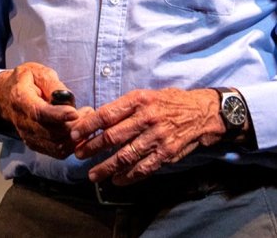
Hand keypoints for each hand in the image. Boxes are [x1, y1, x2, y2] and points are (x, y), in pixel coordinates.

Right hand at [0, 63, 85, 158]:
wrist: (7, 95)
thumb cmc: (26, 80)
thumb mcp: (38, 72)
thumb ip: (52, 84)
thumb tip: (66, 97)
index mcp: (21, 99)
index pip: (38, 112)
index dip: (58, 115)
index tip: (74, 113)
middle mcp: (22, 121)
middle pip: (51, 132)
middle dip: (74, 125)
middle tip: (87, 111)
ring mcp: (27, 135)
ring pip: (56, 145)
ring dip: (75, 136)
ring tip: (84, 119)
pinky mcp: (34, 144)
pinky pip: (56, 152)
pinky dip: (71, 145)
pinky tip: (78, 130)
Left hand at [69, 88, 222, 184]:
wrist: (202, 112)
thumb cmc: (169, 103)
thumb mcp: (145, 96)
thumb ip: (123, 108)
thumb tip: (96, 120)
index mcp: (138, 100)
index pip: (106, 114)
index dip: (88, 126)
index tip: (74, 134)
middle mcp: (147, 118)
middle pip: (112, 136)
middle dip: (92, 148)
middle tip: (79, 155)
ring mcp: (157, 137)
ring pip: (126, 156)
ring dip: (106, 167)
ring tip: (93, 175)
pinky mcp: (167, 153)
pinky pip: (144, 167)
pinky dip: (128, 176)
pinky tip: (117, 180)